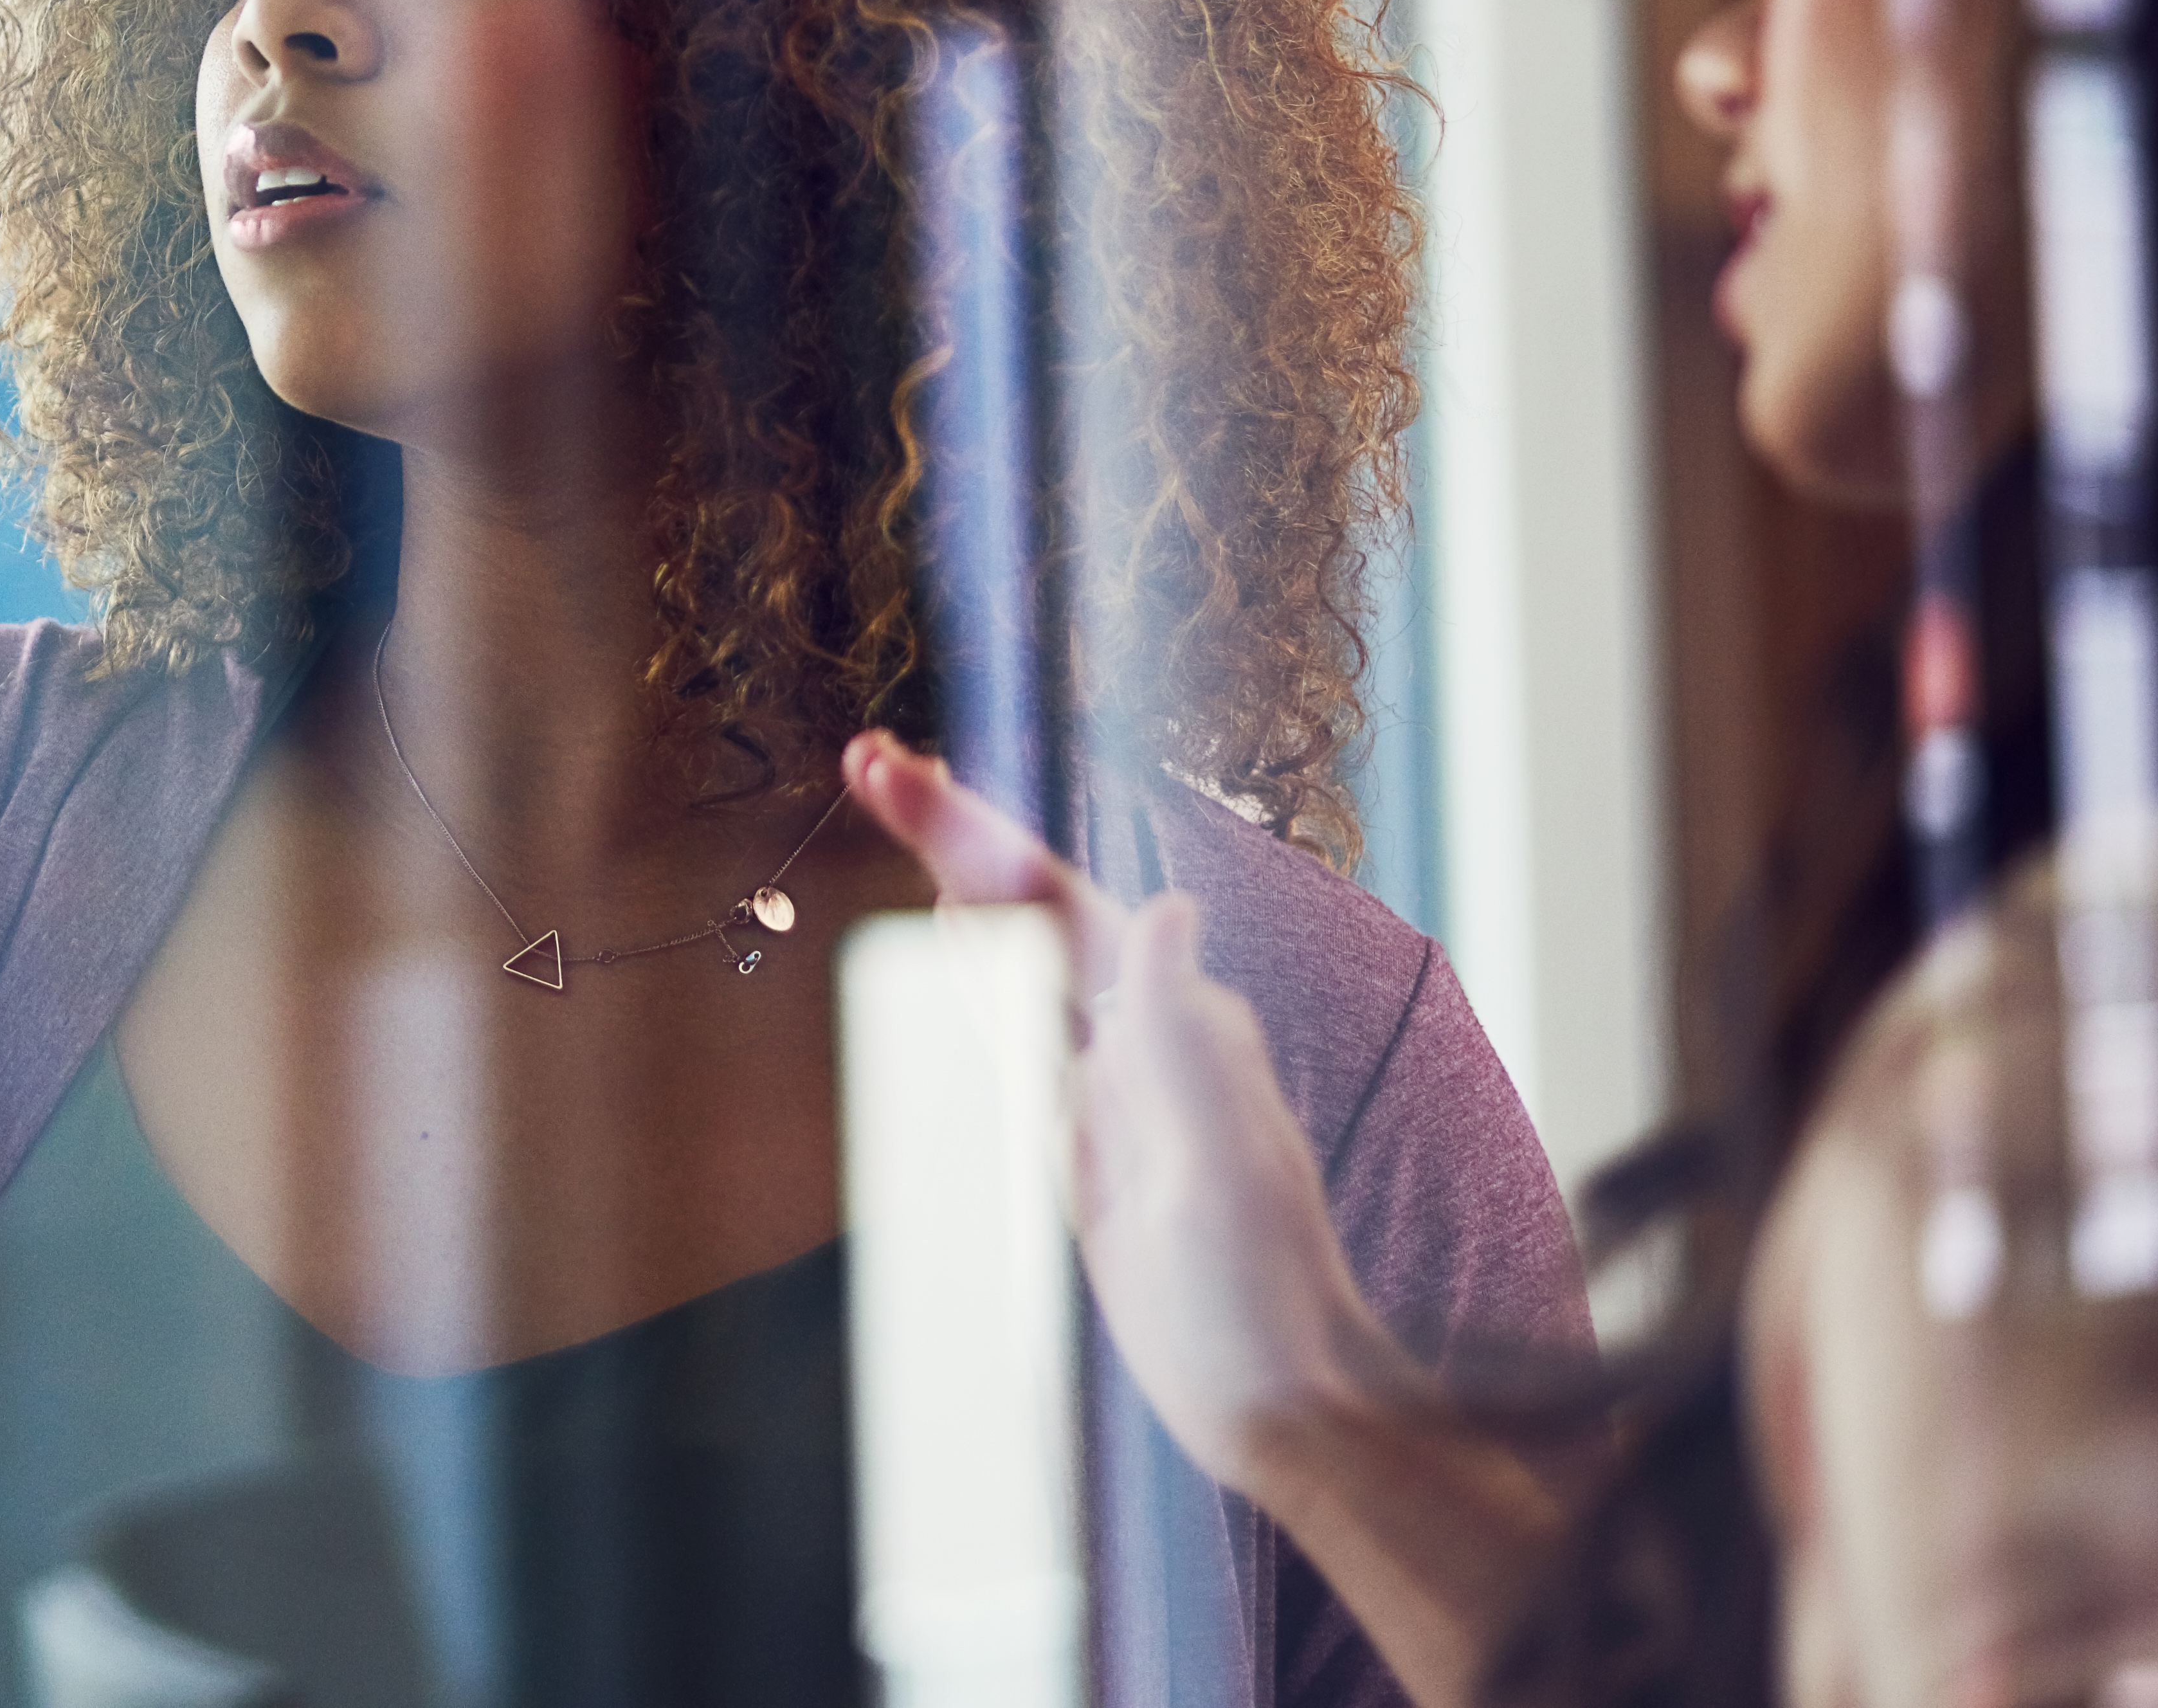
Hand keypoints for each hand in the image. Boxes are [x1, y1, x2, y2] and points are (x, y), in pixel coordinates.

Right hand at [840, 735, 1413, 1495]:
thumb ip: (1184, 1040)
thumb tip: (1169, 913)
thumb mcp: (1220, 1166)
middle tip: (873, 758)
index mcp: (1171, 1030)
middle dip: (955, 829)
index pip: (1054, 904)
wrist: (1284, 1401)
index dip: (972, 834)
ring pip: (1019, 962)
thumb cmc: (1262, 1294)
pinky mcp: (1085, 1149)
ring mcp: (1110, 1093)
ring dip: (962, 882)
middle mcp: (1142, 1042)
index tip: (894, 771)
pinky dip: (979, 979)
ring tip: (906, 800)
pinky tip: (956, 943)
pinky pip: (1022, 1042)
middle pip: (1028, 911)